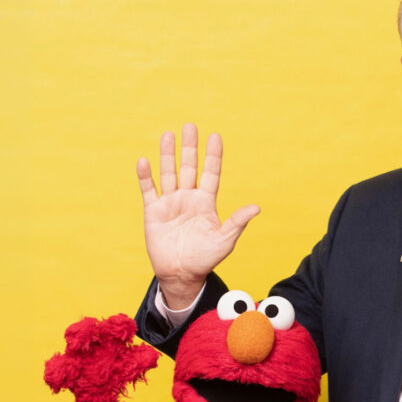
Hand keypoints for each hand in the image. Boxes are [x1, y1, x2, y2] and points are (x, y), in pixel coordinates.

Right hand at [136, 124, 259, 308]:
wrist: (180, 274)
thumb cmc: (205, 259)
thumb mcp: (224, 240)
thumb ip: (237, 222)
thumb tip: (256, 207)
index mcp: (206, 202)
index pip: (210, 173)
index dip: (213, 156)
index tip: (215, 136)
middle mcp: (188, 198)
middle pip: (189, 167)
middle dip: (190, 147)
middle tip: (189, 126)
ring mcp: (170, 203)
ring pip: (169, 173)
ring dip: (168, 155)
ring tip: (168, 135)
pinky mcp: (153, 212)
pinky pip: (149, 190)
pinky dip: (146, 176)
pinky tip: (144, 161)